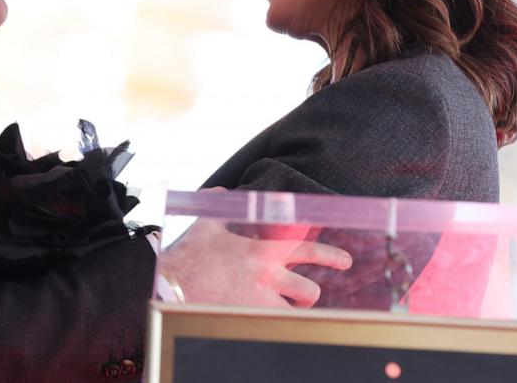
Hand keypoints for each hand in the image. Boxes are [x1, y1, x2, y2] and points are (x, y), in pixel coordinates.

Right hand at [157, 198, 351, 307]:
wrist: (171, 283)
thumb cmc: (188, 255)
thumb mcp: (206, 224)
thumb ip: (219, 205)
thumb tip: (221, 192)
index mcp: (262, 250)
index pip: (307, 250)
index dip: (331, 256)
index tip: (345, 261)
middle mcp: (267, 276)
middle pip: (309, 291)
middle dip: (309, 295)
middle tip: (306, 295)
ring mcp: (259, 301)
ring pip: (294, 312)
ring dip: (288, 311)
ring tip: (278, 309)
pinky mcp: (248, 318)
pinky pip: (273, 325)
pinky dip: (270, 322)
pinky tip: (261, 321)